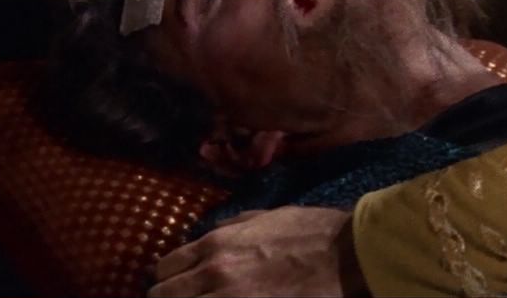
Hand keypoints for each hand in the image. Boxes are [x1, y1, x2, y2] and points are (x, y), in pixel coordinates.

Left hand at [148, 207, 365, 296]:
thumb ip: (231, 227)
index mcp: (216, 244)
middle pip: (162, 296)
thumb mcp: (266, 217)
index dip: (167, 279)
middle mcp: (213, 273)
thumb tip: (208, 236)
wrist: (344, 255)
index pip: (164, 267)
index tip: (177, 286)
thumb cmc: (310, 232)